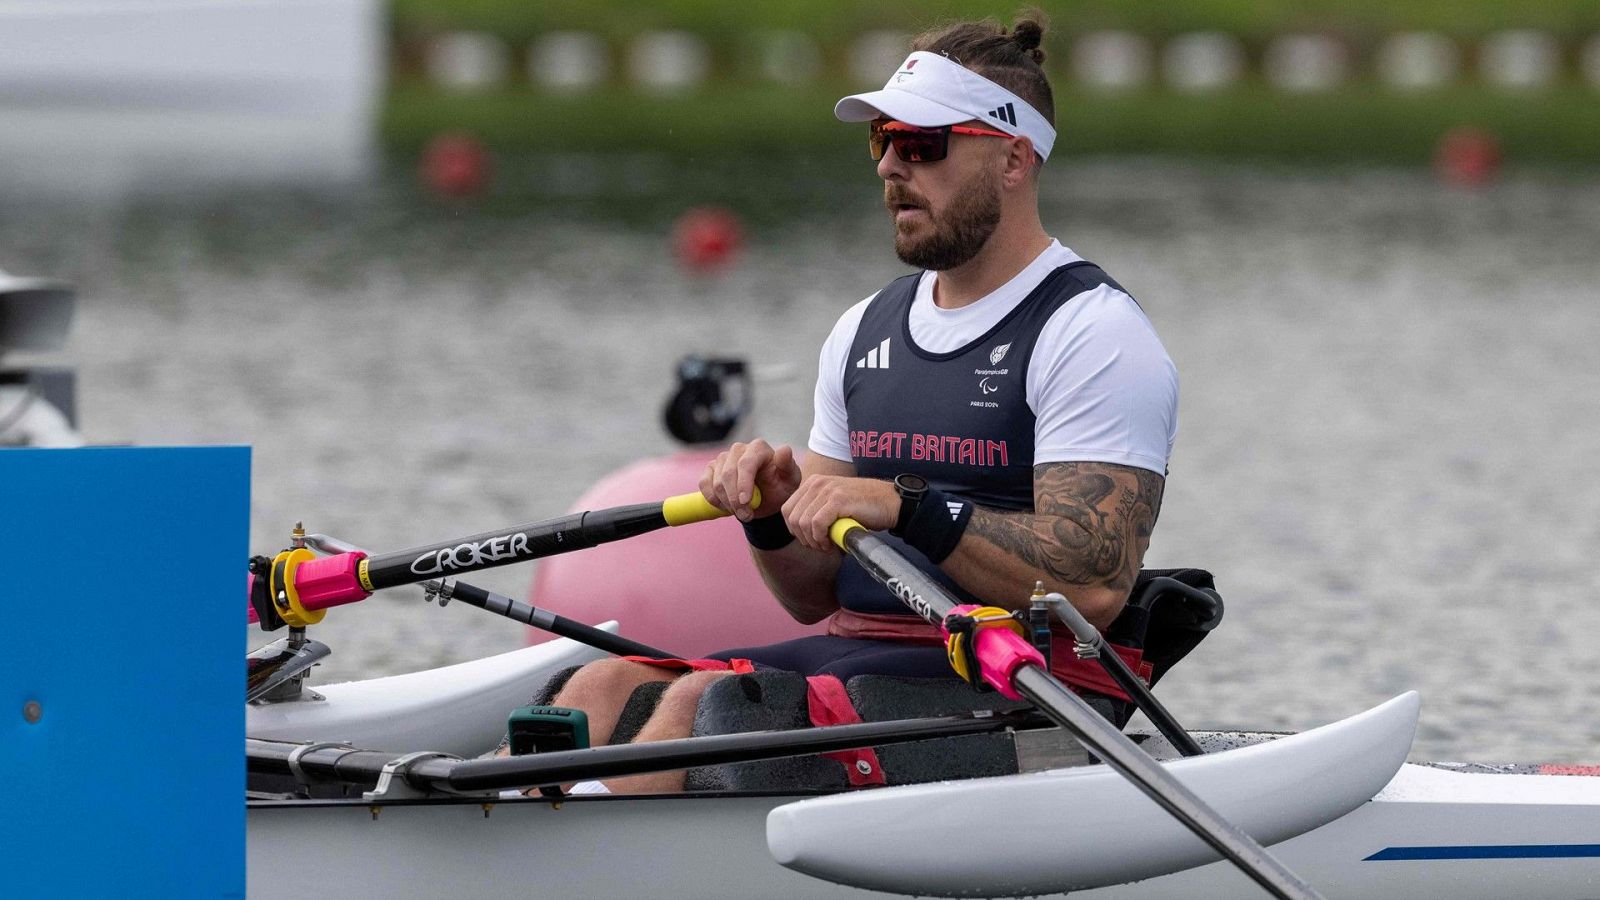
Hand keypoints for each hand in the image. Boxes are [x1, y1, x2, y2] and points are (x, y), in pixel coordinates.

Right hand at [700, 440, 801, 521]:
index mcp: (758, 448)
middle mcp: (739, 449)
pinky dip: (713, 499)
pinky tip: (726, 506)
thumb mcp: (790, 479)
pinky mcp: (711, 468)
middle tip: (746, 516)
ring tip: (742, 513)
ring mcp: (724, 458)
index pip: (746, 464)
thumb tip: (784, 450)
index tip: (746, 502)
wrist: (767, 498)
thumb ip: (787, 465)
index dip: (743, 483)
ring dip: (727, 503)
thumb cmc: (781, 486)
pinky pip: (704, 484)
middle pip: (728, 474)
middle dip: (735, 499)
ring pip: (716, 482)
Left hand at [780, 475, 897, 551]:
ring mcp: (827, 490)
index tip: (810, 540)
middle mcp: (817, 483)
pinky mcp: (838, 500)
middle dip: (803, 537)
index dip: (795, 530)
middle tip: (819, 546)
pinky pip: (816, 524)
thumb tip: (799, 531)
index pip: (787, 510)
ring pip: (803, 522)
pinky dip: (821, 538)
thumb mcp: (834, 504)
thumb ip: (816, 510)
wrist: (890, 503)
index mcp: (813, 482)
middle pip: (793, 517)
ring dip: (813, 540)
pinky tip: (832, 542)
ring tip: (827, 545)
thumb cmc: (864, 508)